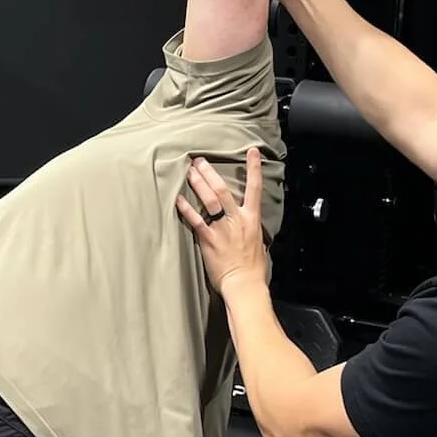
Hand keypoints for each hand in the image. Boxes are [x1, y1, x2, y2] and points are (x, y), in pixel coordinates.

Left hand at [177, 149, 270, 294]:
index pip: (255, 188)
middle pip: (223, 189)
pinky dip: (186, 208)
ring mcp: (222, 229)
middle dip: (210, 173)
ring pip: (210, 200)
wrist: (245, 284)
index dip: (254, 168)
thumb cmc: (253, 269)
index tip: (252, 152)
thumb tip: (249, 227)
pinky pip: (195, 220)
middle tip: (199, 160)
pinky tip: (177, 198)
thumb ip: (250, 230)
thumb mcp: (259, 243)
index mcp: (252, 219)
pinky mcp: (209, 240)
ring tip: (189, 171)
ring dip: (198, 183)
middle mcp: (237, 220)